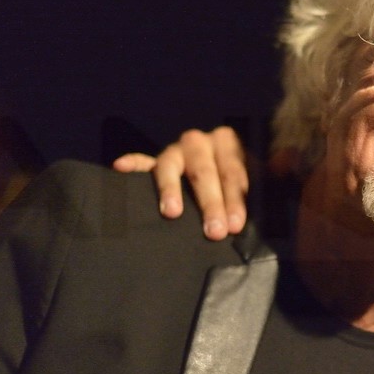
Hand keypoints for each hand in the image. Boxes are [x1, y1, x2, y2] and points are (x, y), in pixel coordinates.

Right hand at [112, 126, 248, 239]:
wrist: (221, 172)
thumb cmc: (237, 184)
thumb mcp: (252, 182)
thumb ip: (253, 193)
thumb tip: (253, 216)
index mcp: (228, 143)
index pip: (232, 171)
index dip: (235, 199)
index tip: (236, 224)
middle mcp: (200, 142)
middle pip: (204, 171)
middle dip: (211, 203)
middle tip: (214, 231)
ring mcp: (175, 151)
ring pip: (171, 166)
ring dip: (171, 189)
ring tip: (172, 212)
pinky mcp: (154, 161)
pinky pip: (141, 161)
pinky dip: (132, 164)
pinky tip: (120, 167)